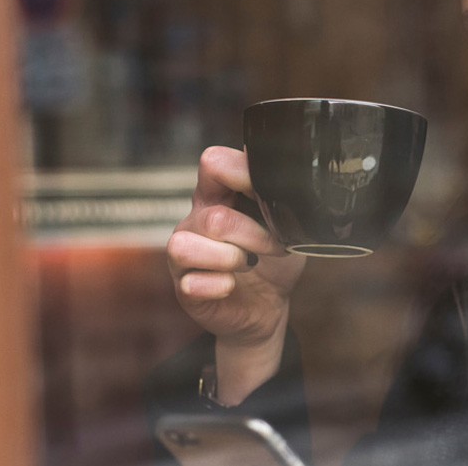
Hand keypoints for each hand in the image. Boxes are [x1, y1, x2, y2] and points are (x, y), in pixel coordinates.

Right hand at [166, 146, 305, 401]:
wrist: (268, 305)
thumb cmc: (272, 257)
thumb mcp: (283, 222)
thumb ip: (277, 193)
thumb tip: (284, 162)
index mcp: (217, 195)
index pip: (214, 163)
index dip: (243, 175)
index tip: (269, 197)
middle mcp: (195, 221)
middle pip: (213, 217)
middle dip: (254, 235)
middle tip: (275, 247)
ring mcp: (184, 255)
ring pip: (186, 246)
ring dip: (229, 259)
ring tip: (247, 264)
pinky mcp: (184, 288)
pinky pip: (192, 284)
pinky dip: (220, 286)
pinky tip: (231, 286)